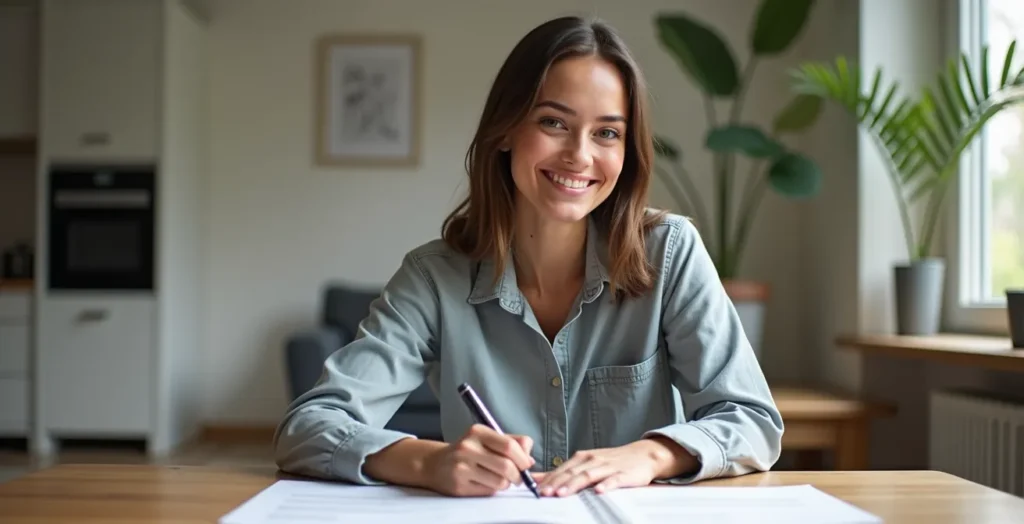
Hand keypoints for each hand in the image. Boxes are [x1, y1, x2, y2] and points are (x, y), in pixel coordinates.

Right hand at [422, 423, 535, 496]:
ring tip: (500, 479)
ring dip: (506, 483)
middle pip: (507, 466)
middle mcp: (468, 448)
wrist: (435, 464)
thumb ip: (511, 443)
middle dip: (518, 475)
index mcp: (478, 432)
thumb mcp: (487, 438)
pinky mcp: (459, 486)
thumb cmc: (467, 451)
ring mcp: (462, 467)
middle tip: (518, 477)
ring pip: (500, 482)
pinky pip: (488, 491)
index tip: (526, 465)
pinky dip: (493, 489)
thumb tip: (530, 459)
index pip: (509, 446)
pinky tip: (486, 482)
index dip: (523, 458)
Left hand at [536, 437, 696, 496]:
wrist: (643, 455)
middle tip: (544, 493)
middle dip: (557, 484)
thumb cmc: (612, 461)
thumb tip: (539, 478)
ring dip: (574, 485)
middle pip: (572, 473)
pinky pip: (613, 480)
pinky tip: (598, 491)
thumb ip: (564, 471)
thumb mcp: (587, 463)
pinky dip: (605, 485)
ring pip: (588, 476)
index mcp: (583, 457)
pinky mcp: (624, 474)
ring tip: (562, 494)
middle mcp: (593, 460)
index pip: (562, 469)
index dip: (549, 480)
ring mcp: (608, 467)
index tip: (536, 490)